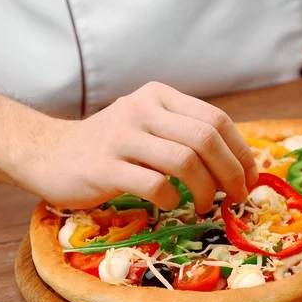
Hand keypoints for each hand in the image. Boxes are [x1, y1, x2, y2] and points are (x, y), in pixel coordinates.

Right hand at [25, 82, 257, 212]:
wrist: (51, 153)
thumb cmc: (110, 146)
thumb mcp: (148, 125)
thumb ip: (185, 134)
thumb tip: (237, 164)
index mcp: (160, 96)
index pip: (216, 119)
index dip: (241, 152)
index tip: (250, 179)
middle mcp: (143, 109)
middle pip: (206, 138)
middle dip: (232, 173)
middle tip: (236, 197)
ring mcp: (122, 136)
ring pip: (185, 161)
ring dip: (205, 189)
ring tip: (204, 205)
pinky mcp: (105, 167)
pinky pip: (155, 184)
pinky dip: (172, 200)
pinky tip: (171, 205)